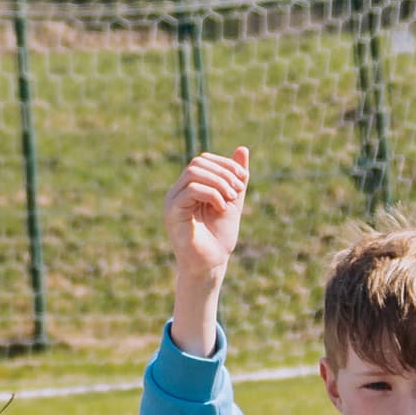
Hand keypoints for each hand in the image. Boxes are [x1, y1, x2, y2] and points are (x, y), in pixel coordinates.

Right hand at [163, 151, 248, 351]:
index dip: (225, 164)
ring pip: (193, 172)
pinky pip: (190, 190)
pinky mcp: (172, 213)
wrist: (211, 265)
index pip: (203, 160)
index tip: (243, 180)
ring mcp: (172, 201)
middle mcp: (177, 191)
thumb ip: (236, 178)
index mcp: (189, 187)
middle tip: (238, 191)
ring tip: (231, 199)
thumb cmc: (219, 237)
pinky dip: (211, 194)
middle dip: (223, 172)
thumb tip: (242, 149)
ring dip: (219, 182)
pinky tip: (221, 208)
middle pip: (197, 162)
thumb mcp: (233, 201)